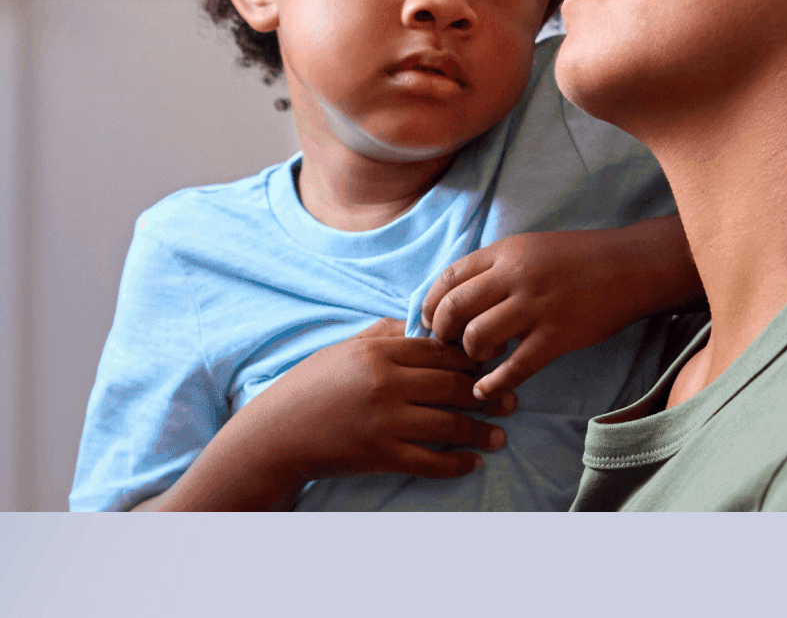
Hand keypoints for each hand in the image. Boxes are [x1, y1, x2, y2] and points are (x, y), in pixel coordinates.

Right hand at [147, 317, 508, 510]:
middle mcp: (386, 383)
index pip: (441, 351)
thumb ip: (381, 334)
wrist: (276, 435)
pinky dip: (456, 464)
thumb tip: (418, 323)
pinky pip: (431, 461)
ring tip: (500, 435)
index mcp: (378, 352)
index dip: (474, 358)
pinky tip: (471, 463)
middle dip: (487, 394)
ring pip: (450, 424)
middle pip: (453, 385)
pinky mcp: (381, 455)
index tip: (494, 364)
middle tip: (510, 400)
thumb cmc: (309, 387)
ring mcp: (385, 421)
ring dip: (480, 431)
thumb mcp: (343, 349)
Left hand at [420, 214, 701, 401]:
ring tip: (476, 358)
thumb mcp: (530, 247)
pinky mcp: (556, 337)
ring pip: (477, 336)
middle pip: (454, 307)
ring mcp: (536, 307)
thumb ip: (496, 267)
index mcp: (506, 252)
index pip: (450, 277)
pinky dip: (493, 383)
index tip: (426, 320)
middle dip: (440, 331)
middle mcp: (515, 277)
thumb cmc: (577, 258)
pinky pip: (515, 367)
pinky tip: (484, 390)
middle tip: (444, 344)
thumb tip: (458, 294)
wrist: (629, 266)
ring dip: (468, 354)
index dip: (430, 302)